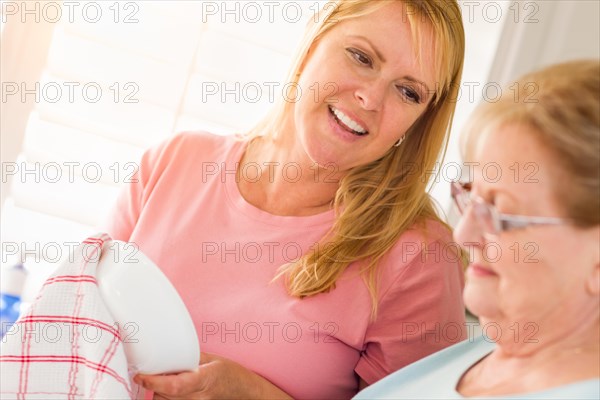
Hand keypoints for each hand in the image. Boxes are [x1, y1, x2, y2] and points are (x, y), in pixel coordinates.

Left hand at [133, 352, 292, 399]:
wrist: (245, 392)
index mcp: (204, 380)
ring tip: (164, 382)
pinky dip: (167, 399)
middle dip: (154, 385)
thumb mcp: (212, 359)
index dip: (154, 382)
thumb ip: (191, 358)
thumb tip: (169, 353)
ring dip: (159, 393)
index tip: (141, 376)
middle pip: (164, 396)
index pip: (173, 386)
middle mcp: (199, 398)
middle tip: (151, 373)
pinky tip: (169, 391)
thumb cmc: (232, 375)